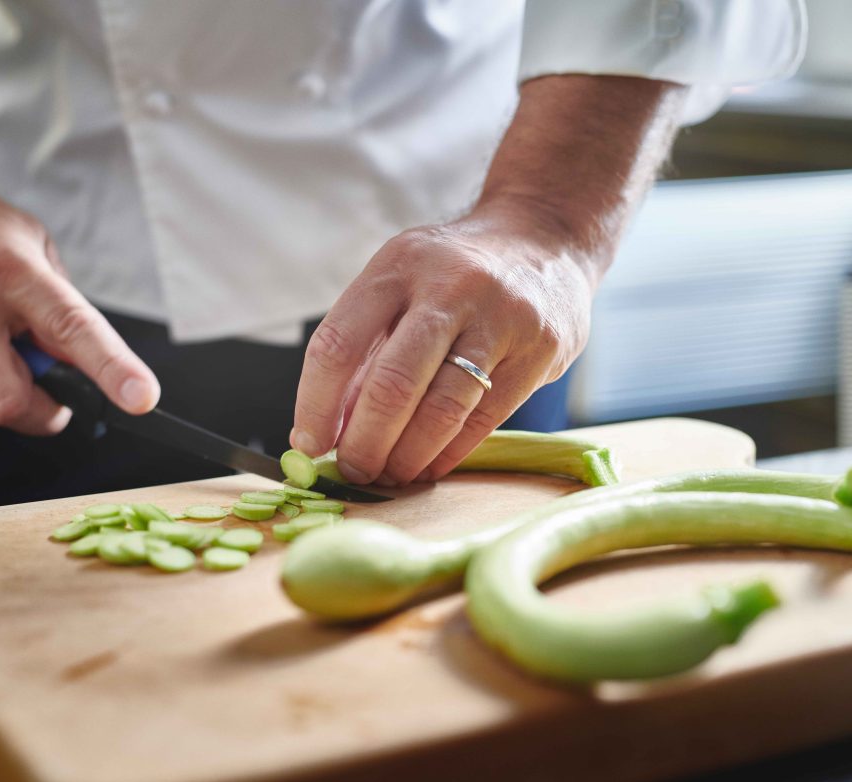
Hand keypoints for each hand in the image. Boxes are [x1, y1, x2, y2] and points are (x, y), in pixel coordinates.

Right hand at [0, 180, 159, 433]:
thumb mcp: (40, 253)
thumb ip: (66, 311)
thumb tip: (92, 372)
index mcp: (15, 275)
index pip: (73, 331)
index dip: (112, 369)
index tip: (141, 399)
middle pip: (9, 402)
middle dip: (41, 415)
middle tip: (52, 400)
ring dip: (0, 400)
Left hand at [290, 73, 686, 484]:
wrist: (543, 236)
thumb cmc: (453, 273)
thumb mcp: (401, 286)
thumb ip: (364, 352)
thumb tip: (324, 430)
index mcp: (398, 267)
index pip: (338, 345)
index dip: (315, 405)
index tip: (308, 444)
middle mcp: (449, 287)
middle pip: (392, 385)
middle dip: (364, 443)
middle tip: (353, 470)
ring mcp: (501, 317)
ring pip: (441, 410)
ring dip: (406, 457)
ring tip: (389, 474)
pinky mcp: (540, 348)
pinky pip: (484, 420)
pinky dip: (447, 454)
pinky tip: (428, 466)